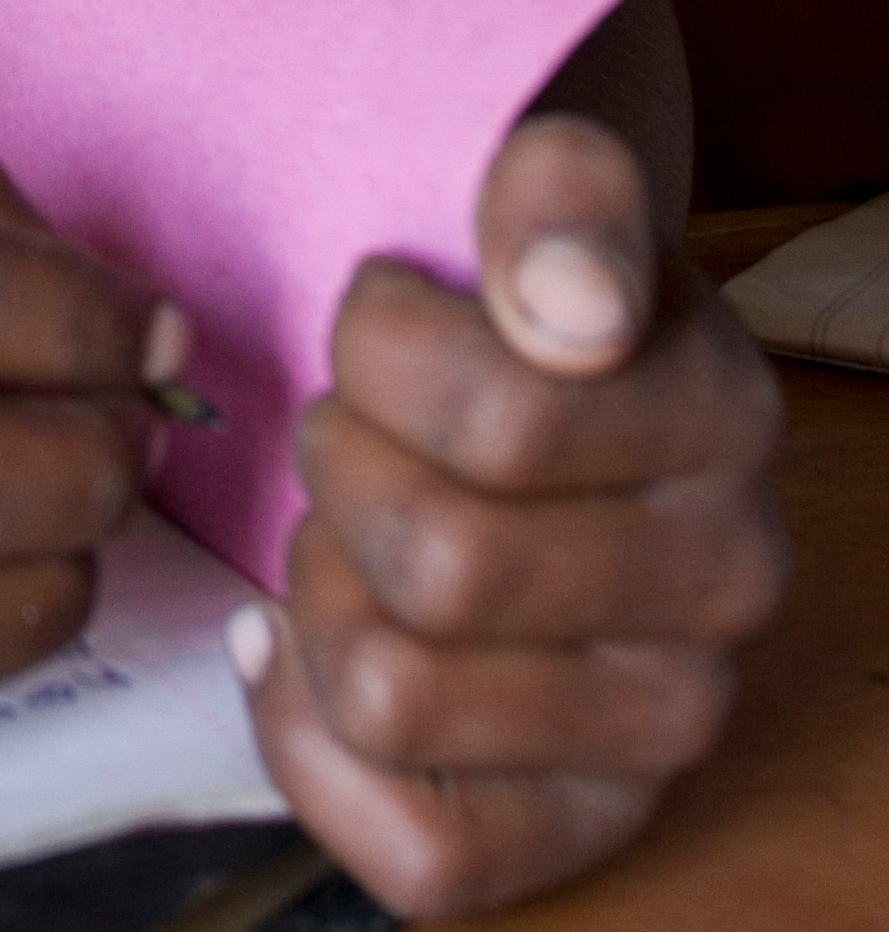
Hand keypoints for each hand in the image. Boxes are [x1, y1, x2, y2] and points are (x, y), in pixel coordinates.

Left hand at [228, 116, 786, 916]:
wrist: (515, 371)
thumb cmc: (494, 279)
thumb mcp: (532, 182)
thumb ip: (559, 194)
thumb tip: (571, 309)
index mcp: (722, 413)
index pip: (500, 420)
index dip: (378, 347)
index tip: (382, 307)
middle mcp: (727, 581)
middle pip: (435, 565)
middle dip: (341, 467)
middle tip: (351, 422)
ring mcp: (667, 719)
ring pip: (396, 693)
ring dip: (324, 587)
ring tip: (352, 523)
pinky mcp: (583, 820)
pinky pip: (417, 849)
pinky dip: (313, 733)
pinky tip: (305, 635)